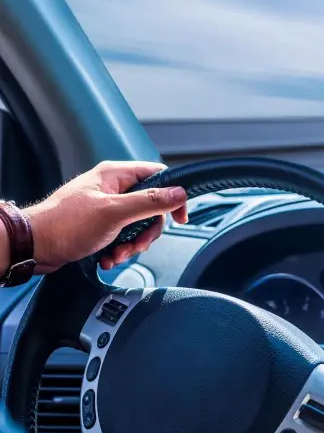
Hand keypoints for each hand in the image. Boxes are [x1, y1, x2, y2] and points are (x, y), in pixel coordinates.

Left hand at [21, 161, 186, 271]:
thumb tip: (180, 193)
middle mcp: (112, 188)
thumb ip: (150, 202)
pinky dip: (119, 249)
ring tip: (117, 253)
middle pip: (151, 207)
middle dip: (147, 231)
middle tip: (138, 243)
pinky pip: (123, 236)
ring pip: (138, 225)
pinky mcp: (100, 225)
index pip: (158, 176)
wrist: (35, 247)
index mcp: (115, 175)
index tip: (180, 217)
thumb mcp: (115, 213)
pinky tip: (108, 257)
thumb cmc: (65, 225)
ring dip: (132, 244)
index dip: (173, 196)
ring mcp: (106, 207)